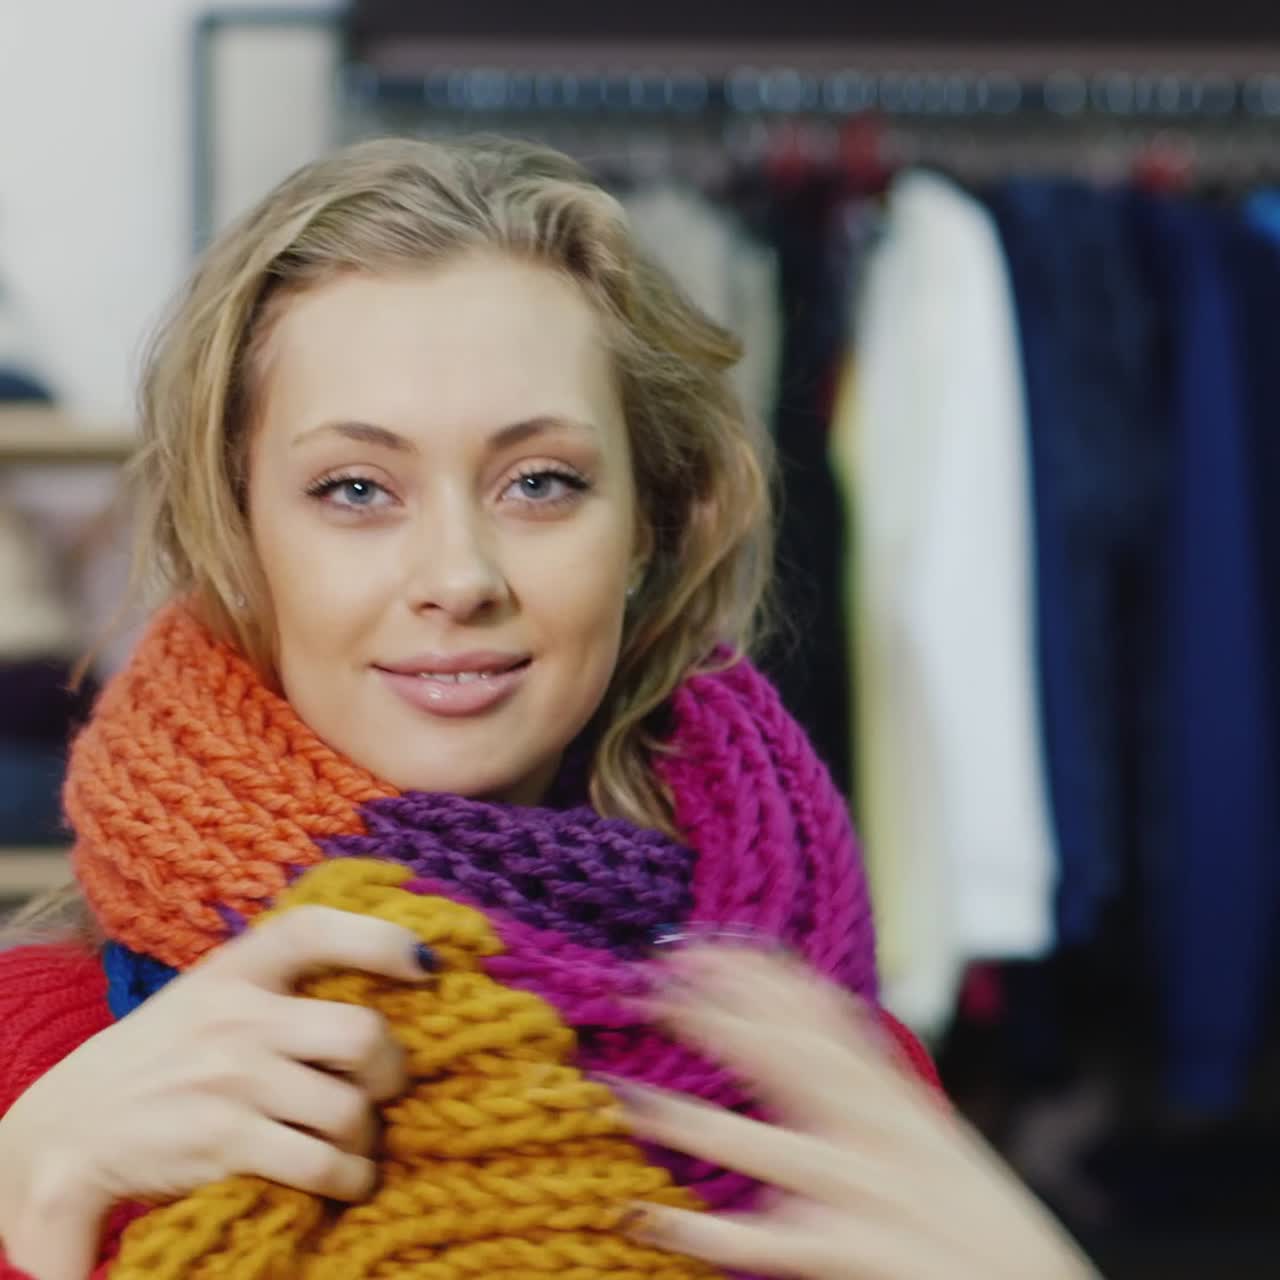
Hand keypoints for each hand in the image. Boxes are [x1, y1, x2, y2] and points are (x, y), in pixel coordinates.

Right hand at [0, 906, 434, 1279]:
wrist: (67, 1125)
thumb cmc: (163, 1057)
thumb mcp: (212, 997)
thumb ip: (279, 987)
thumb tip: (386, 981)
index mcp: (236, 971)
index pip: (314, 931)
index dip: (380, 938)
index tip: (425, 962)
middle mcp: (239, 1017)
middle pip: (360, 1033)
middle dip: (392, 1069)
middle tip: (388, 1087)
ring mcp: (232, 1080)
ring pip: (349, 1107)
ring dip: (369, 1136)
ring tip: (362, 1145)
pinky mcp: (225, 1141)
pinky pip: (320, 1161)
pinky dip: (347, 1178)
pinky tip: (344, 1181)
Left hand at [619, 948, 1099, 1279]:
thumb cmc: (987, 1233)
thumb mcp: (937, 1146)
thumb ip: (878, 1099)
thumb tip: (822, 1054)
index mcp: (900, 1104)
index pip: (824, 1017)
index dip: (758, 975)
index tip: (699, 942)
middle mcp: (888, 1136)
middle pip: (791, 1058)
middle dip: (717, 1015)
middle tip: (648, 982)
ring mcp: (876, 1195)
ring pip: (771, 1146)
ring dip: (693, 1120)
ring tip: (625, 1096)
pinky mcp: (868, 1255)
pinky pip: (776, 1244)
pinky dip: (713, 1235)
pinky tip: (657, 1219)